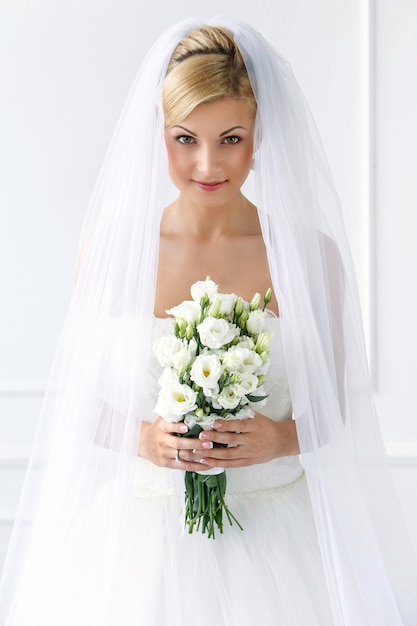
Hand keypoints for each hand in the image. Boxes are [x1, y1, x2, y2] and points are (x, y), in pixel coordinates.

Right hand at [138, 418, 211, 470]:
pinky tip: (207, 464)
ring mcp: (164, 453)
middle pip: (179, 444)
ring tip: (211, 453)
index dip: (177, 427)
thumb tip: (196, 411)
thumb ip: (175, 417)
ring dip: (198, 455)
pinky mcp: (167, 464)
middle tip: (209, 443)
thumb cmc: (159, 429)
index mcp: (161, 427)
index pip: (169, 427)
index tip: (187, 427)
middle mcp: (162, 441)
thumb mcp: (163, 420)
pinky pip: (183, 466)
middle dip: (195, 444)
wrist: (143, 443)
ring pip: (183, 456)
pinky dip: (196, 466)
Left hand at [184, 413, 298, 468]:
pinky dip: (218, 463)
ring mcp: (249, 453)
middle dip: (215, 439)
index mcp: (254, 427)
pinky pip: (231, 464)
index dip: (227, 424)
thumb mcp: (256, 416)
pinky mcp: (248, 462)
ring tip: (197, 450)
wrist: (280, 441)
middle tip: (200, 436)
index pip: (239, 426)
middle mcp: (252, 441)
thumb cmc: (265, 426)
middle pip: (231, 440)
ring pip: (228, 454)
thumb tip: (221, 406)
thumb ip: (241, 413)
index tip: (214, 422)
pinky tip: (206, 461)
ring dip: (212, 453)